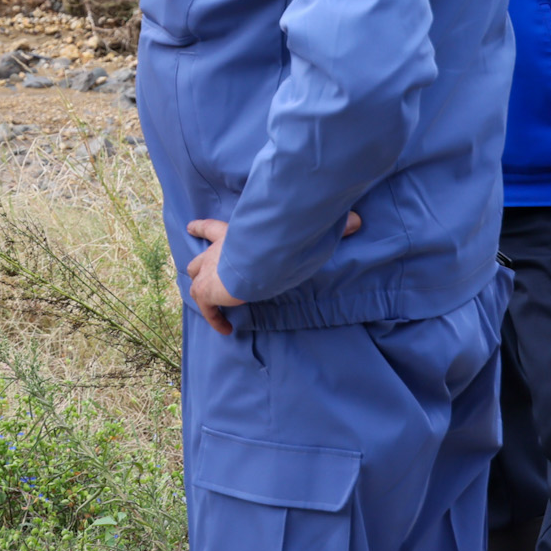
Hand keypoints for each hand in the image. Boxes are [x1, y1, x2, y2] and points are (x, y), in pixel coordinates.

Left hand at [183, 213, 360, 335]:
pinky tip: (226, 330)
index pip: (211, 227)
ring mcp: (207, 273)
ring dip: (202, 293)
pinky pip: (207, 311)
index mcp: (230, 234)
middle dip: (198, 266)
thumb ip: (328, 227)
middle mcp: (214, 252)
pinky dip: (214, 320)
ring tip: (211, 306)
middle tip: (199, 273)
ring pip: (194, 282)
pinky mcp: (207, 293)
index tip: (191, 227)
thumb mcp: (297, 233)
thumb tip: (359, 220)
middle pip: (196, 259)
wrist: (254, 257)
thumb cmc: (275, 241)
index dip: (201, 228)